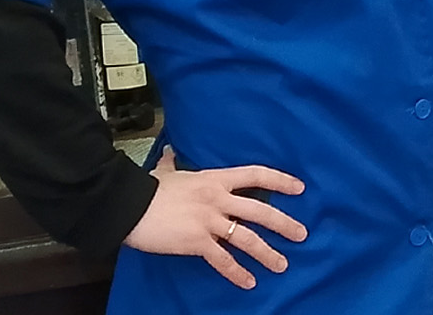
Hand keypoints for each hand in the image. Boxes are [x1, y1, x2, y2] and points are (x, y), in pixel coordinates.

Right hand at [124, 147, 308, 288]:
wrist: (130, 207)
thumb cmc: (148, 188)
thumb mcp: (166, 172)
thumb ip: (173, 163)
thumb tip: (172, 152)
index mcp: (215, 179)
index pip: (256, 175)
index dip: (280, 181)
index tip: (299, 188)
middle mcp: (218, 199)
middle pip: (260, 211)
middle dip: (284, 223)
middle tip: (302, 234)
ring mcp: (209, 221)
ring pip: (247, 238)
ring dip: (267, 253)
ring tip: (282, 265)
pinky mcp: (197, 242)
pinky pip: (222, 260)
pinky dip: (237, 272)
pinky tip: (249, 282)